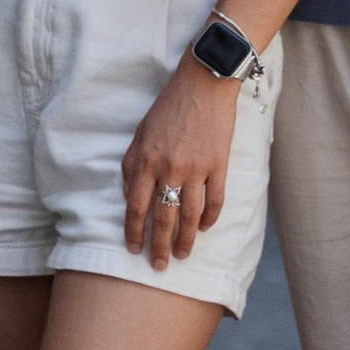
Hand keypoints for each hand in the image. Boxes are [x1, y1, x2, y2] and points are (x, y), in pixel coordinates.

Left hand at [120, 60, 239, 269]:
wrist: (204, 83)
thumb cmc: (169, 106)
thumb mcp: (140, 132)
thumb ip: (132, 164)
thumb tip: (129, 195)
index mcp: (147, 161)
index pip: (137, 207)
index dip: (133, 231)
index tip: (133, 249)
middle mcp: (171, 169)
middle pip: (163, 217)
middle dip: (158, 246)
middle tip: (158, 266)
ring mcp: (197, 169)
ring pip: (190, 215)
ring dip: (185, 239)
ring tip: (182, 256)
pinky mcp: (220, 166)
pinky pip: (216, 200)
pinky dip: (210, 218)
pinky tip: (204, 229)